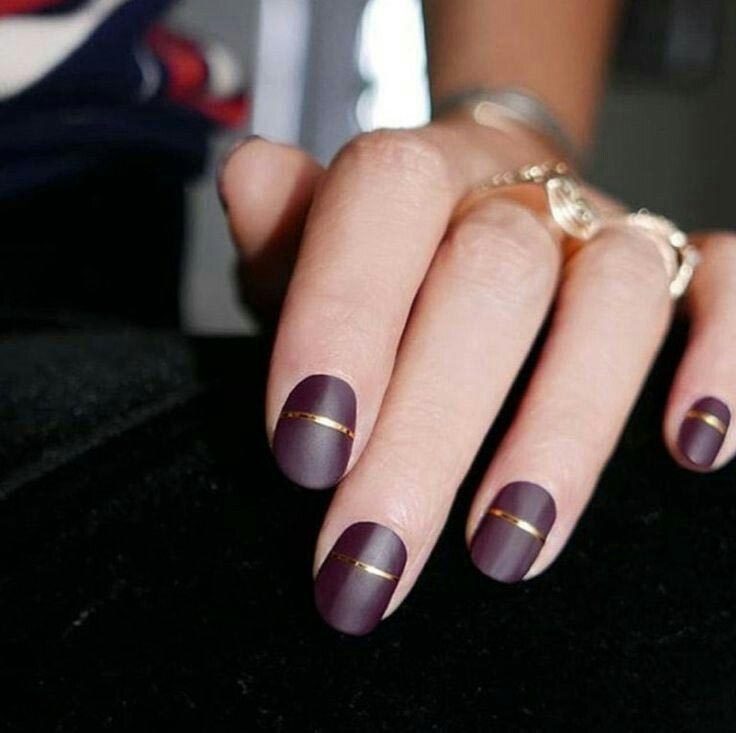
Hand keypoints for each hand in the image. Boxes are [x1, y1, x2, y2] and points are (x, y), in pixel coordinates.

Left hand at [218, 118, 735, 634]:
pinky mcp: (682, 268)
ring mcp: (606, 230)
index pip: (384, 200)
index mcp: (417, 176)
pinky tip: (692, 450)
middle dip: (427, 432)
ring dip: (561, 433)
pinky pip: (730, 286)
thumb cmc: (381, 260)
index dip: (343, 315)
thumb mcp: (307, 251)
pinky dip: (723, 359)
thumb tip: (249, 178)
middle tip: (371, 558)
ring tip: (503, 553)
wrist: (477, 211)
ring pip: (612, 300)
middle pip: (493, 278)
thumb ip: (282, 228)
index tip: (306, 455)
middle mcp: (519, 193)